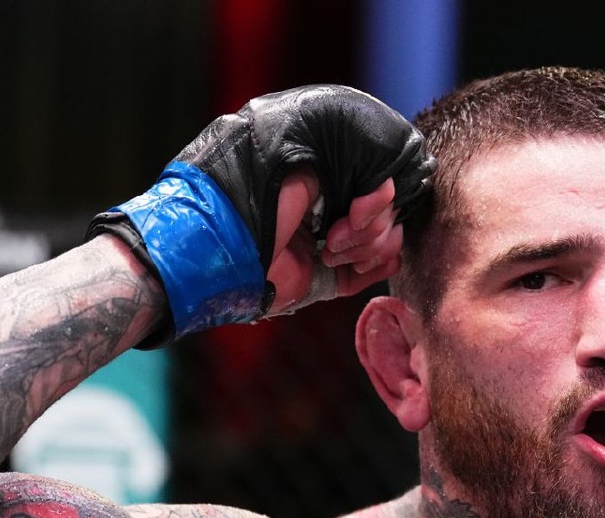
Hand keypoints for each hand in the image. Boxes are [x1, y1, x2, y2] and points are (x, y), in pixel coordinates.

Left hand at [88, 84, 434, 345]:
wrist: (215, 252)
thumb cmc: (245, 194)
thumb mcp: (295, 154)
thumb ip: (346, 154)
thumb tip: (390, 181)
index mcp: (318, 170)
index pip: (377, 177)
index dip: (378, 196)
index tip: (358, 207)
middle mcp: (324, 201)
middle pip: (385, 211)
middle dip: (370, 226)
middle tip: (333, 234)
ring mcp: (325, 238)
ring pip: (382, 241)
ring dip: (366, 248)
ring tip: (329, 252)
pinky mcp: (321, 276)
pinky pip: (369, 272)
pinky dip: (375, 266)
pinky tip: (366, 263)